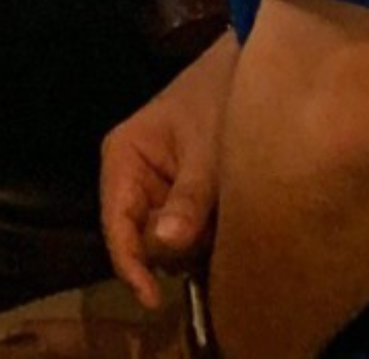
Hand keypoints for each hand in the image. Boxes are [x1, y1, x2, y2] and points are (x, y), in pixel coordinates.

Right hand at [101, 43, 232, 308]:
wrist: (251, 67)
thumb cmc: (221, 102)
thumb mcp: (208, 154)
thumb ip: (188, 201)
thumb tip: (164, 249)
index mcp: (123, 157)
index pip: (116, 223)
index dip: (131, 266)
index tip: (155, 300)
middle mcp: (131, 173)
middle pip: (140, 235)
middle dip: (172, 252)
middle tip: (214, 247)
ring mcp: (156, 182)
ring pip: (164, 236)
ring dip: (193, 244)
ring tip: (226, 227)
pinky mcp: (181, 189)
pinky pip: (184, 226)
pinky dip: (205, 234)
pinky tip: (228, 224)